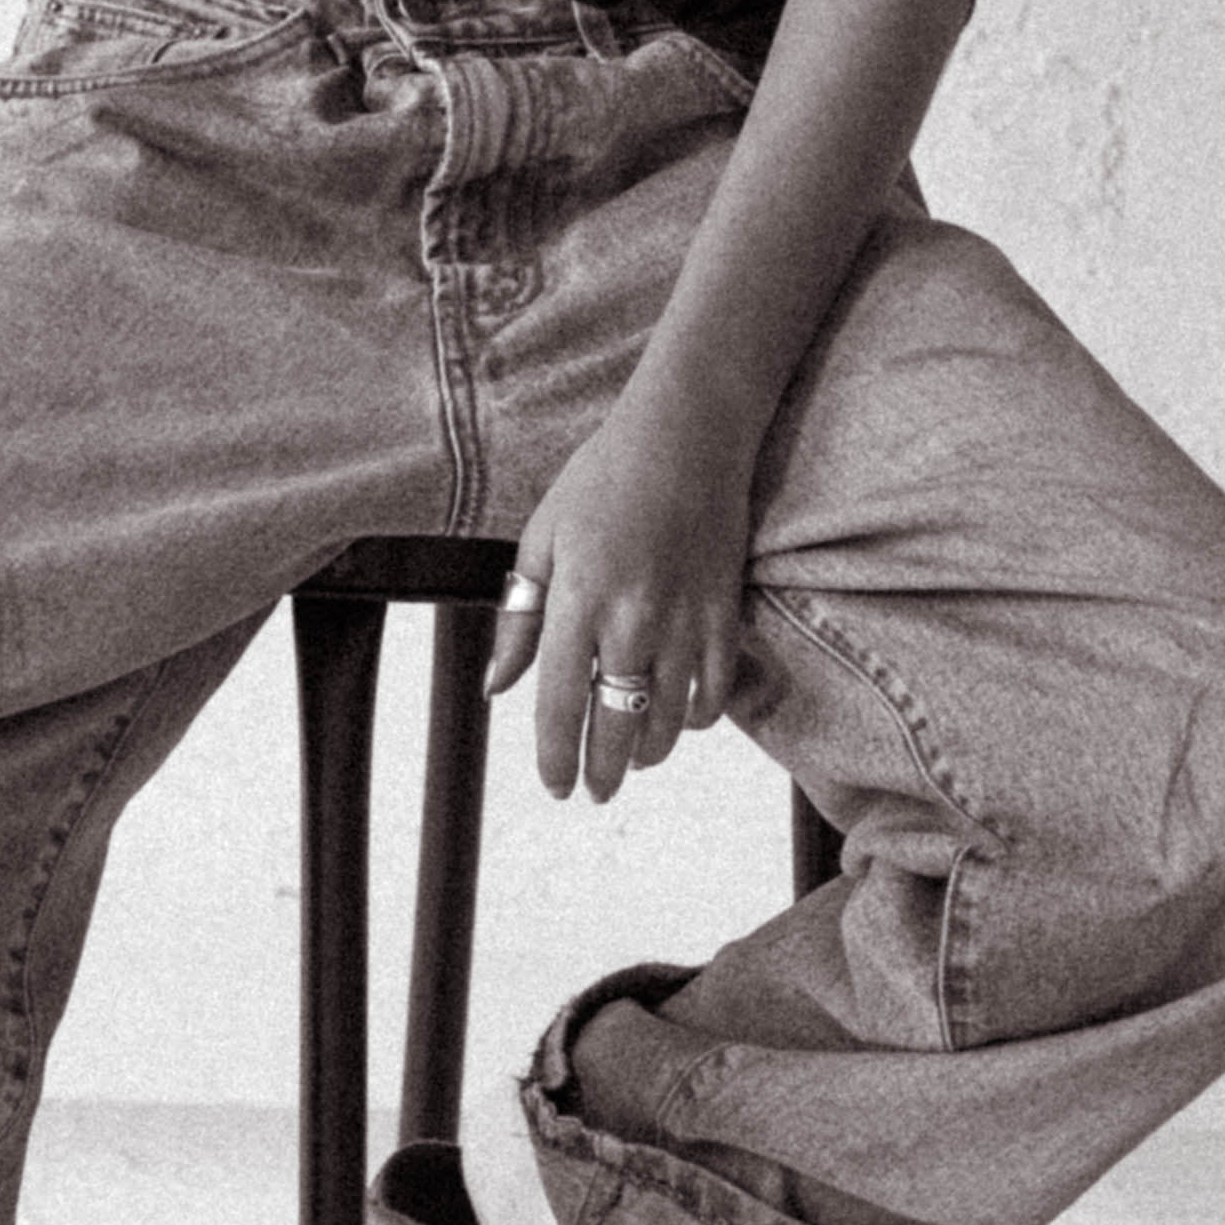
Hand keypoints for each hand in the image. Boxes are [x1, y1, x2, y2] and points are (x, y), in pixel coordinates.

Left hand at [488, 387, 758, 804]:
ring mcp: (686, 620)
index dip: (556, 757)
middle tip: (595, 791)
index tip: (555, 786)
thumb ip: (520, 619)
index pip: (561, 705)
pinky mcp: (726, 613)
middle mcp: (632, 620)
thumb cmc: (603, 478)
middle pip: (617, 725)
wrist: (687, 433)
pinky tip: (679, 720)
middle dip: (604, 771)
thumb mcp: (542, 538)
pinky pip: (716, 691)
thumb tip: (499, 686)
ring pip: (669, 719)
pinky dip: (698, 717)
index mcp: (578, 601)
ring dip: (649, 750)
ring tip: (634, 759)